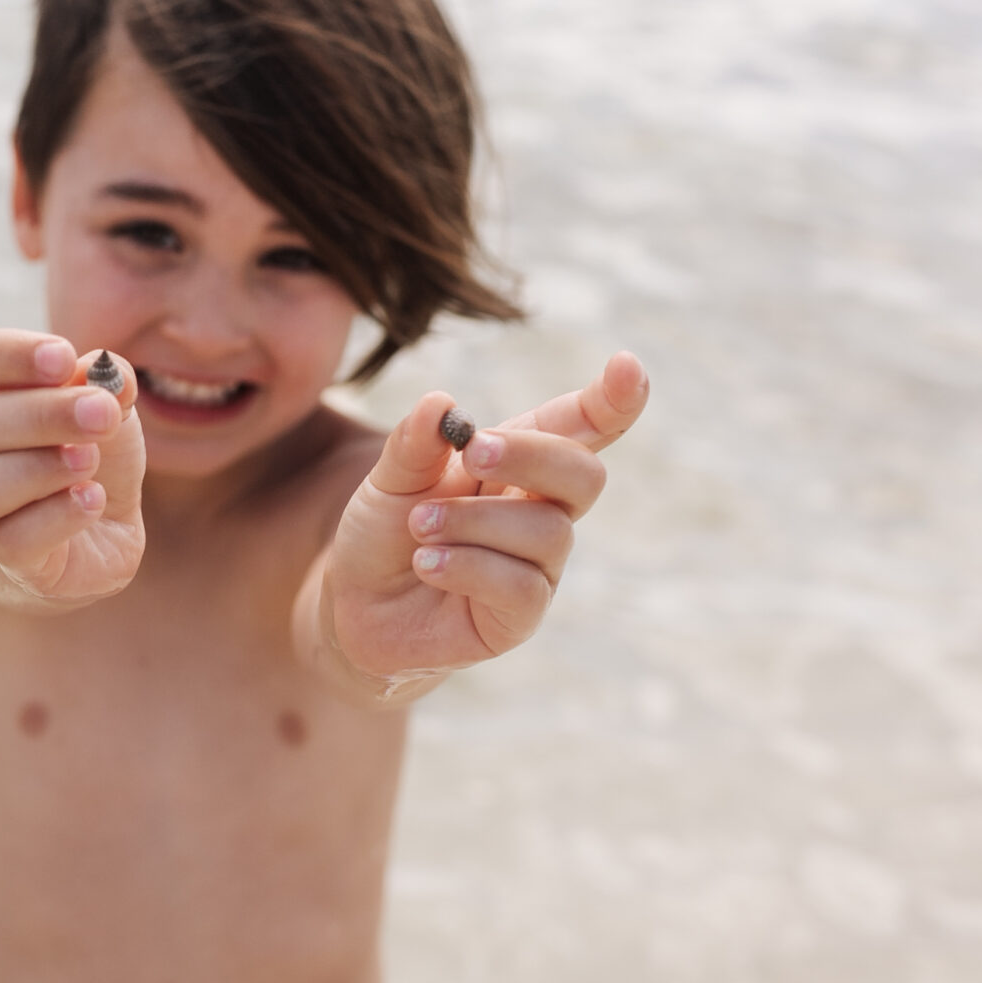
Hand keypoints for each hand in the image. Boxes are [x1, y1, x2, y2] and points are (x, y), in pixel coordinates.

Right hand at [0, 331, 144, 604]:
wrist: (80, 545)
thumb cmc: (81, 457)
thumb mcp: (103, 412)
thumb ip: (107, 385)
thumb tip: (110, 375)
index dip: (6, 354)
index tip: (64, 356)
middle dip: (44, 414)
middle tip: (103, 412)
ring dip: (39, 468)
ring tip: (89, 461)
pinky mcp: (5, 562)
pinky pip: (10, 542)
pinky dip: (57, 517)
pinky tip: (92, 500)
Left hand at [321, 351, 648, 685]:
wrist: (353, 604)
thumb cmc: (386, 531)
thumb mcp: (391, 477)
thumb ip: (415, 443)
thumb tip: (441, 403)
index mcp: (520, 463)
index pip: (581, 426)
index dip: (614, 399)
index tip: (628, 366)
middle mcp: (542, 511)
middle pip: (583, 474)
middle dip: (529, 456)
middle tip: (471, 452)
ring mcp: (537, 567)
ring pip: (546, 532)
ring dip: (472, 521)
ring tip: (419, 526)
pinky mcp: (520, 616)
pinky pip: (522, 587)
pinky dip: (467, 566)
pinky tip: (426, 563)